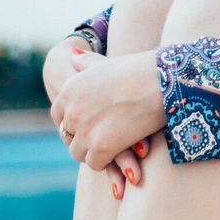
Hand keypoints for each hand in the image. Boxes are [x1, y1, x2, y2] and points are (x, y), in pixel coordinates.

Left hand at [44, 39, 150, 198]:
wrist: (161, 81)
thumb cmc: (139, 69)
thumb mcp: (107, 63)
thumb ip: (87, 63)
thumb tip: (73, 56)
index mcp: (70, 89)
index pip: (59, 115)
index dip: (73, 123)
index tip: (89, 126)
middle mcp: (72, 109)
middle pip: (68, 135)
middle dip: (83, 138)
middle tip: (103, 138)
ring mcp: (85, 128)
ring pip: (78, 152)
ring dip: (93, 153)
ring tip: (112, 148)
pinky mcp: (100, 146)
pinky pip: (95, 163)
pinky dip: (107, 162)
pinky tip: (120, 153)